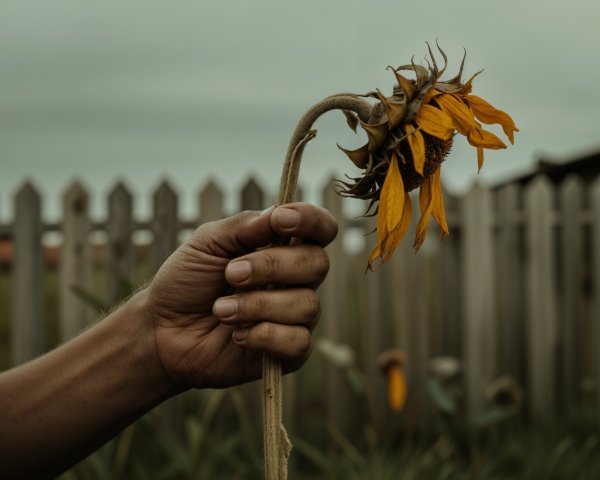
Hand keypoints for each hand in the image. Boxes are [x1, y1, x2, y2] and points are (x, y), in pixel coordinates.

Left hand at [145, 203, 337, 389]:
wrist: (162, 331)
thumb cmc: (187, 282)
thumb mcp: (207, 242)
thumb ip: (245, 225)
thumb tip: (280, 213)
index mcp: (282, 247)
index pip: (320, 228)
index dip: (310, 220)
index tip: (281, 221)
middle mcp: (295, 280)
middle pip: (317, 263)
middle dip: (272, 266)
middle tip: (231, 274)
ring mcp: (294, 316)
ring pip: (307, 304)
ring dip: (258, 305)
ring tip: (222, 310)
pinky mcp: (288, 352)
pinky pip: (299, 341)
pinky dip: (265, 335)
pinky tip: (237, 335)